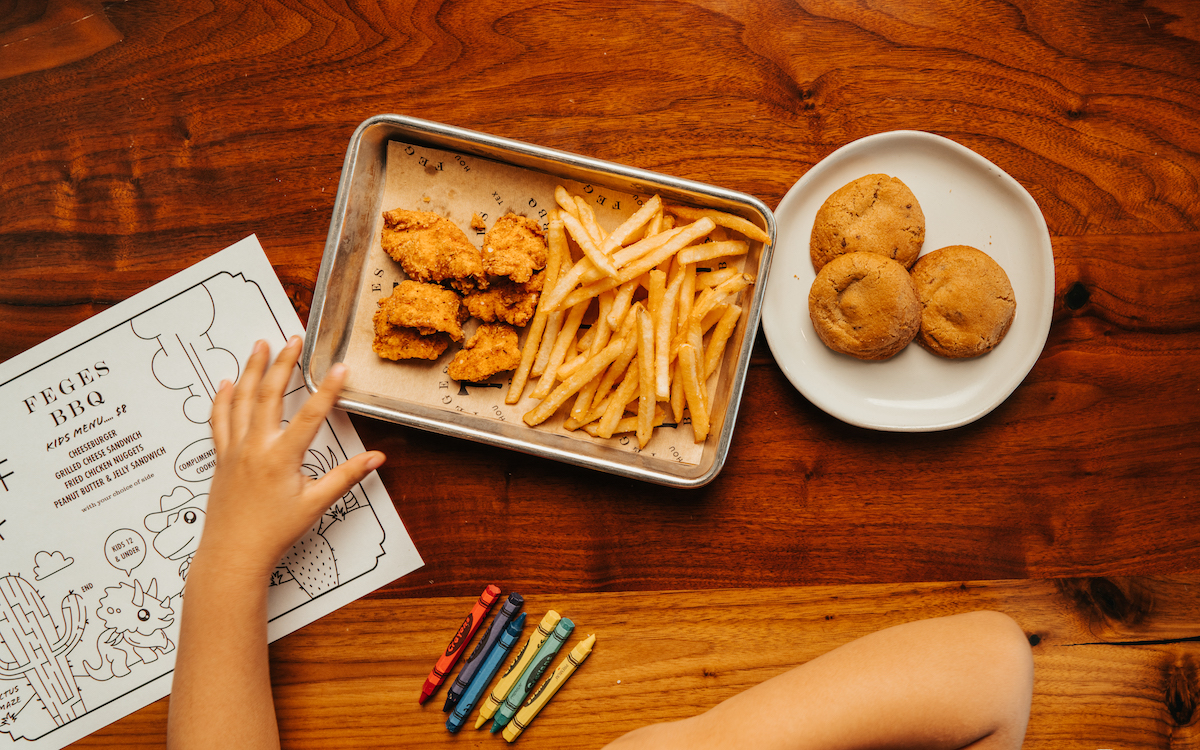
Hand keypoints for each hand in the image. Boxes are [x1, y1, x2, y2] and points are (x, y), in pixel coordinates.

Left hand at [197, 336, 384, 579]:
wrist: (233, 554)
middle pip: (268, 394)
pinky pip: (219, 420)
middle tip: (294, 339)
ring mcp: (234, 450)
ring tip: (259, 346)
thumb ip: (346, 477)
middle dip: (283, 363)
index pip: (310, 414)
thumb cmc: (274, 533)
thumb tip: (376, 459)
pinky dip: (222, 398)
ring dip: (251, 370)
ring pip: (241, 400)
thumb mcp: (316, 504)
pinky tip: (226, 383)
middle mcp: (255, 447)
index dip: (327, 389)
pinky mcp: (221, 458)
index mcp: (281, 457)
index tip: (339, 367)